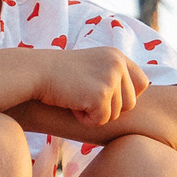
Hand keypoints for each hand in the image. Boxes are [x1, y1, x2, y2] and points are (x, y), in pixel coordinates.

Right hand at [31, 47, 147, 126]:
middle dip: (108, 108)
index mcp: (117, 56)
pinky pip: (101, 120)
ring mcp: (110, 78)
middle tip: (84, 99)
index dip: (126, 96)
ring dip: (95, 114)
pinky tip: (72, 105)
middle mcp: (118, 64)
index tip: (105, 97)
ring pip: (115, 114)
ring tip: (76, 99)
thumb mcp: (92, 67)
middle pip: (130, 103)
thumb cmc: (59, 75)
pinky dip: (86, 119)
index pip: (141, 83)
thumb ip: (112, 77)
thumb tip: (134, 101)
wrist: (35, 72)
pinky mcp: (101, 94)